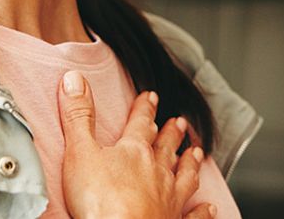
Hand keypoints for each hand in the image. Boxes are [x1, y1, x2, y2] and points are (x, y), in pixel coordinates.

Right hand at [59, 70, 215, 218]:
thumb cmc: (100, 200)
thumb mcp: (80, 152)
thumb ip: (78, 116)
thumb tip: (74, 78)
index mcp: (134, 152)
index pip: (140, 123)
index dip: (145, 109)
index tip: (151, 97)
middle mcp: (157, 172)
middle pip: (166, 148)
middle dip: (171, 134)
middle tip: (180, 122)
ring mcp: (169, 199)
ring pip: (184, 176)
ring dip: (189, 163)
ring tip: (195, 152)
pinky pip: (193, 215)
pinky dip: (202, 211)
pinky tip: (210, 207)